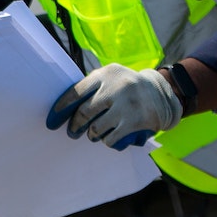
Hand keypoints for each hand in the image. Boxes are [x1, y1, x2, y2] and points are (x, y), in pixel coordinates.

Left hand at [46, 64, 181, 149]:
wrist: (163, 93)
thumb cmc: (128, 86)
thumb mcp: (112, 77)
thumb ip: (93, 86)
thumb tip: (65, 105)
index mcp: (106, 75)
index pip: (76, 92)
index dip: (62, 107)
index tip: (54, 118)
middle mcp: (115, 88)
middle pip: (84, 112)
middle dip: (75, 125)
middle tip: (72, 131)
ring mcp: (125, 106)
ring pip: (96, 127)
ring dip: (91, 134)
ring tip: (92, 135)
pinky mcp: (135, 121)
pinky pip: (111, 138)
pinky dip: (106, 141)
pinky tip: (106, 139)